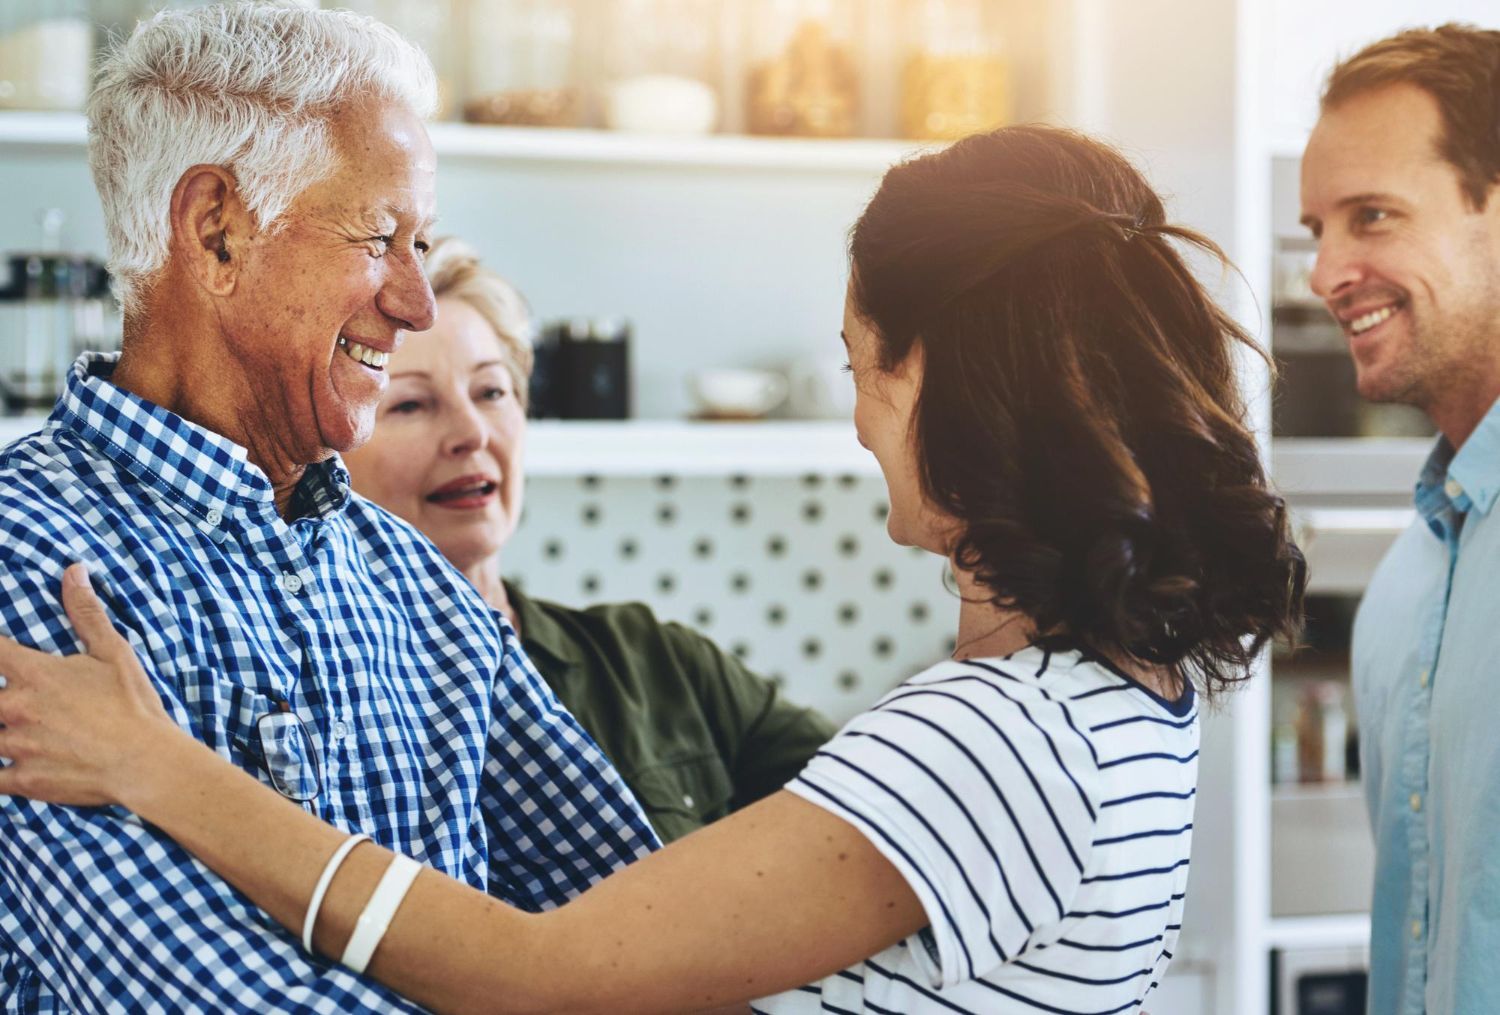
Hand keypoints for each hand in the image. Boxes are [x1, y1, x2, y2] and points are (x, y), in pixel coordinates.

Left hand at [0, 563, 179, 805]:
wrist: (146, 762)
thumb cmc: (132, 704)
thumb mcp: (113, 653)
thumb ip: (86, 613)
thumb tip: (74, 571)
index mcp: (34, 674)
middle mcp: (16, 708)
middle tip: (9, 701)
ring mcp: (17, 746)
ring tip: (13, 727)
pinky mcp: (23, 780)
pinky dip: (0, 770)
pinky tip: (11, 764)